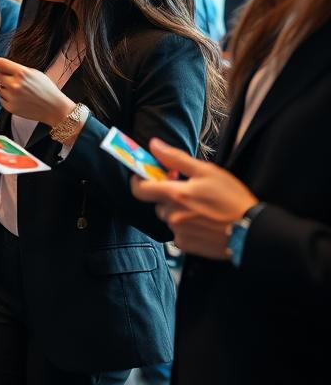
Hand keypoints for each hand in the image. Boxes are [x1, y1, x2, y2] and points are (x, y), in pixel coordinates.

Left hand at [0, 56, 75, 126]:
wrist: (54, 108)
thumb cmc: (45, 89)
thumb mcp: (34, 73)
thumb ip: (18, 70)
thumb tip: (0, 68)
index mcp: (22, 73)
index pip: (2, 64)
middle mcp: (15, 85)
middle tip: (6, 77)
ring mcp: (12, 97)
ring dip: (3, 87)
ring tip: (16, 89)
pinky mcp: (11, 107)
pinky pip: (1, 99)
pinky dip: (6, 97)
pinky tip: (17, 98)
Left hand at [131, 138, 258, 260]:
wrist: (252, 231)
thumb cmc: (233, 200)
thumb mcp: (207, 171)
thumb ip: (176, 158)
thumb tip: (154, 145)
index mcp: (176, 195)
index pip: (140, 189)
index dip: (139, 181)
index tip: (145, 176)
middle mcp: (173, 215)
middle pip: (157, 203)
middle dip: (168, 196)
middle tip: (188, 191)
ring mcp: (179, 232)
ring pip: (168, 217)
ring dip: (178, 211)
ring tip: (201, 208)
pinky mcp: (187, 245)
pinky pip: (177, 233)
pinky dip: (185, 227)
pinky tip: (203, 223)